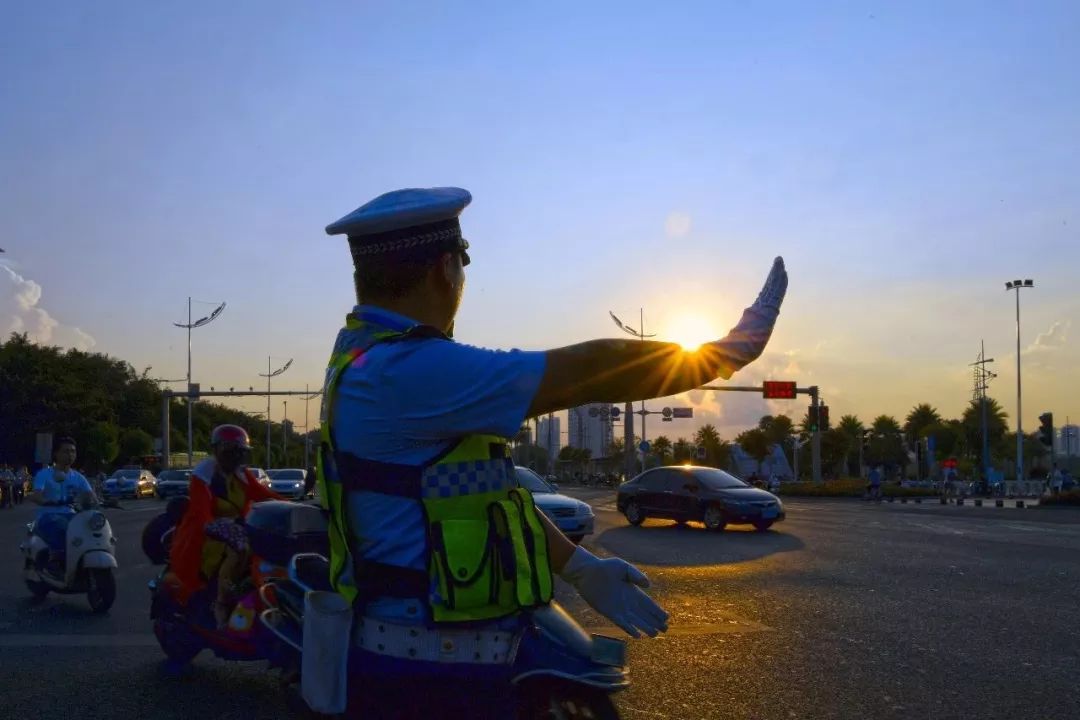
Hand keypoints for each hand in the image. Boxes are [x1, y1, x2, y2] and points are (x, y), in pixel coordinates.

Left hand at [559, 547, 668, 637]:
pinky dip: (630, 629)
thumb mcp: (623, 567)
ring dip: (645, 627)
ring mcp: (619, 608)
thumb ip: (636, 575)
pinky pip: (621, 623)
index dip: (657, 611)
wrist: (587, 572)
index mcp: (632, 591)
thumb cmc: (605, 567)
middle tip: (665, 629)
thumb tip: (648, 585)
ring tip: (655, 634)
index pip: (648, 604)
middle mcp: (627, 602)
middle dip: (654, 622)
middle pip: (644, 614)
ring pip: (635, 621)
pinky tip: (638, 635)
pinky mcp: (609, 612)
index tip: (666, 617)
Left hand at [709, 256, 787, 377]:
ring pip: (774, 289)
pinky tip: (782, 271)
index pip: (763, 299)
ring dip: (777, 274)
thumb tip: (701, 348)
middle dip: (774, 277)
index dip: (767, 290)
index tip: (769, 283)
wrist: (738, 356)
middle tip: (778, 262)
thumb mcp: (723, 346)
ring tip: (779, 260)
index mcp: (755, 319)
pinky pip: (776, 294)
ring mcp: (767, 311)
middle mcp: (763, 313)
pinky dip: (780, 282)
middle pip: (770, 290)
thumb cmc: (730, 353)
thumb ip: (714, 346)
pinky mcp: (770, 311)